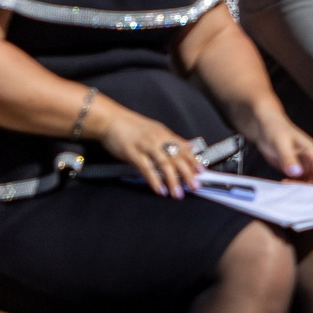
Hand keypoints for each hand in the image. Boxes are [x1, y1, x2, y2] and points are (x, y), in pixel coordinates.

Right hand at [91, 103, 206, 196]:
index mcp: (165, 134)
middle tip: (195, 186)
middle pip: (177, 158)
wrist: (110, 119)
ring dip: (172, 180)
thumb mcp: (156, 129)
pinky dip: (154, 180)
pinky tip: (159, 189)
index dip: (193, 161)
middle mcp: (158, 139)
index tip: (202, 173)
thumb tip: (188, 146)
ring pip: (164, 164)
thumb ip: (172, 139)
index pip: (184, 149)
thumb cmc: (131, 126)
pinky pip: (146, 168)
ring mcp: (146, 146)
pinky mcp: (133, 153)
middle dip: (188, 173)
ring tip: (178, 193)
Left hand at [247, 113, 312, 186]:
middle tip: (297, 192)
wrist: (263, 126)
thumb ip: (288, 158)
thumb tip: (297, 172)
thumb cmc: (275, 129)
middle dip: (310, 188)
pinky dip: (294, 186)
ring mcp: (300, 164)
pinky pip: (298, 180)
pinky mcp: (292, 168)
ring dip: (301, 188)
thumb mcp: (281, 143)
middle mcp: (308, 159)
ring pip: (308, 181)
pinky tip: (284, 186)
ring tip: (289, 189)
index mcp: (311, 151)